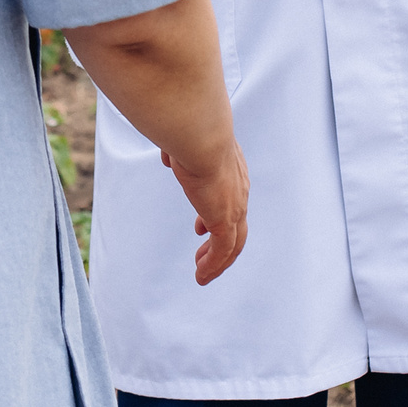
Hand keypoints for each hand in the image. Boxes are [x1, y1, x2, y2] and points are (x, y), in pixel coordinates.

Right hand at [163, 141, 249, 284]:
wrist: (200, 133)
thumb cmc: (189, 130)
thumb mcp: (182, 142)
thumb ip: (177, 150)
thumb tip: (169, 154)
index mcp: (230, 169)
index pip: (228, 198)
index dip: (214, 215)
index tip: (200, 227)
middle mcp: (238, 189)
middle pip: (237, 226)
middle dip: (220, 244)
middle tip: (203, 255)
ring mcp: (234, 206)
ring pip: (233, 243)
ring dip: (218, 261)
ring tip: (202, 274)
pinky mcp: (225, 220)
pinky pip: (223, 251)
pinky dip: (214, 266)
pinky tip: (201, 276)